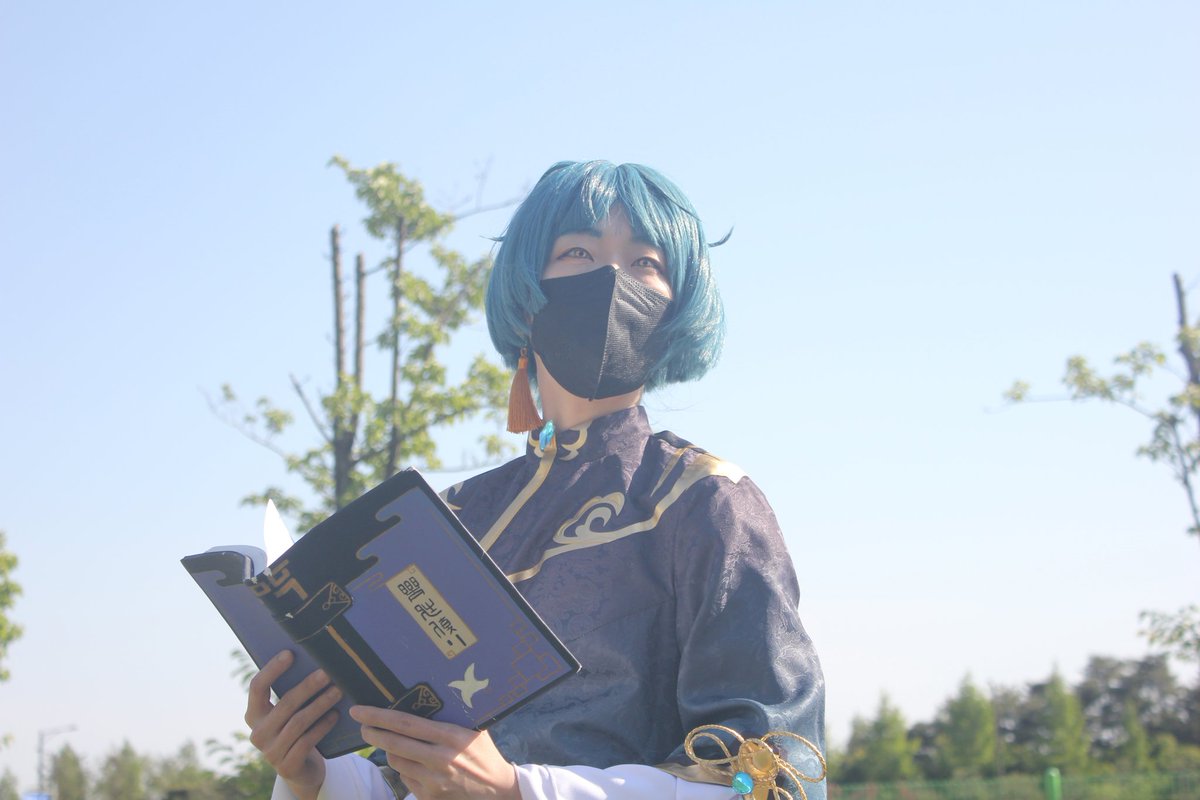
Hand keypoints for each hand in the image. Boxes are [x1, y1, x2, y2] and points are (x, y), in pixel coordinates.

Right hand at [245, 650, 342, 799]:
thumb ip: (293, 695)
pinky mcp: (286, 766)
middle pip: (284, 704)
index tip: (290, 653)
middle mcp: (257, 733)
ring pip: (298, 722)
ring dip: (320, 704)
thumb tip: (315, 660)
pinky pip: (306, 741)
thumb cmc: (298, 731)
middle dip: (308, 687)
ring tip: (338, 691)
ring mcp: (270, 752)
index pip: (257, 687)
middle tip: (328, 673)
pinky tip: (335, 715)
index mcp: (254, 715)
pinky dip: (322, 726)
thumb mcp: (290, 714)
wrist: (302, 770)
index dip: (272, 669)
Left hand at [350, 705, 518, 799]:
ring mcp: (433, 780)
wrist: (497, 790)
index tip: (360, 710)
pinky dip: (404, 768)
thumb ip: (451, 717)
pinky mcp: (430, 796)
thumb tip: (426, 697)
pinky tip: (412, 762)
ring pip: (396, 761)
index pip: (405, 723)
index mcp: (450, 736)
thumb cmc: (484, 753)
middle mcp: (439, 759)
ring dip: (389, 750)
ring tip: (391, 742)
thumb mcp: (474, 729)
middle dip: (372, 732)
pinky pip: (405, 779)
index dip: (379, 716)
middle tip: (362, 725)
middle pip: (393, 743)